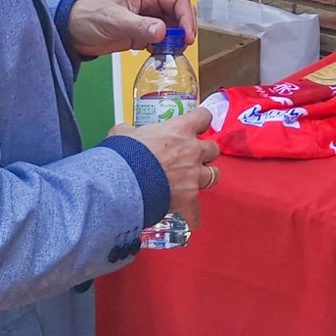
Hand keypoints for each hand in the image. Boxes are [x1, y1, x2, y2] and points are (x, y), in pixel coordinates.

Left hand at [66, 0, 195, 58]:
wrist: (71, 31)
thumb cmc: (87, 16)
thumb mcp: (114, 19)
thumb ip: (139, 25)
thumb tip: (162, 30)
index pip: (177, 0)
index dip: (186, 16)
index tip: (188, 35)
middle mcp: (150, 4)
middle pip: (179, 14)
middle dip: (184, 29)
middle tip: (183, 45)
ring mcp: (147, 20)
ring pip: (173, 28)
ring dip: (176, 40)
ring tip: (171, 52)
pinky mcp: (143, 34)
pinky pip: (162, 40)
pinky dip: (165, 48)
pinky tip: (160, 56)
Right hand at [110, 107, 220, 225]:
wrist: (122, 181)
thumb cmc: (124, 154)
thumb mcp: (124, 133)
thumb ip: (131, 131)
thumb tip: (126, 133)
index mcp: (179, 130)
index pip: (203, 117)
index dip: (201, 120)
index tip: (198, 124)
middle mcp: (192, 151)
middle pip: (213, 149)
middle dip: (205, 153)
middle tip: (192, 157)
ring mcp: (193, 175)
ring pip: (214, 175)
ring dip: (205, 178)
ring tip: (193, 182)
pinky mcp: (188, 198)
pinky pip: (196, 211)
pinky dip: (192, 215)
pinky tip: (187, 218)